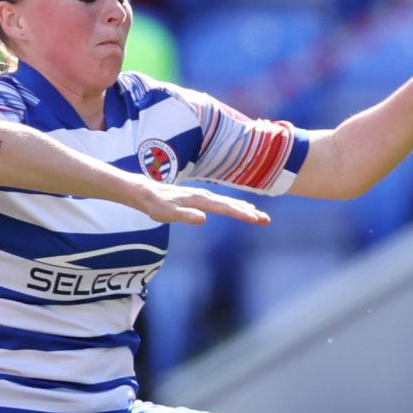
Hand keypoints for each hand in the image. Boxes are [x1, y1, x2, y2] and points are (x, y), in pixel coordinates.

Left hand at [125, 179, 269, 226]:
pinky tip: (240, 208)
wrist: (145, 191)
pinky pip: (222, 202)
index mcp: (199, 200)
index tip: (256, 219)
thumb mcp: (166, 214)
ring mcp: (202, 196)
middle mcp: (204, 196)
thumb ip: (184, 216)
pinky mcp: (200, 199)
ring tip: (260, 215)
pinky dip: (235, 205)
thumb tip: (204, 219)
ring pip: (228, 202)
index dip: (241, 213)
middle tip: (266, 220)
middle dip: (249, 212)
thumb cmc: (155, 205)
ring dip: (245, 208)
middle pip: (231, 204)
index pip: (225, 208)